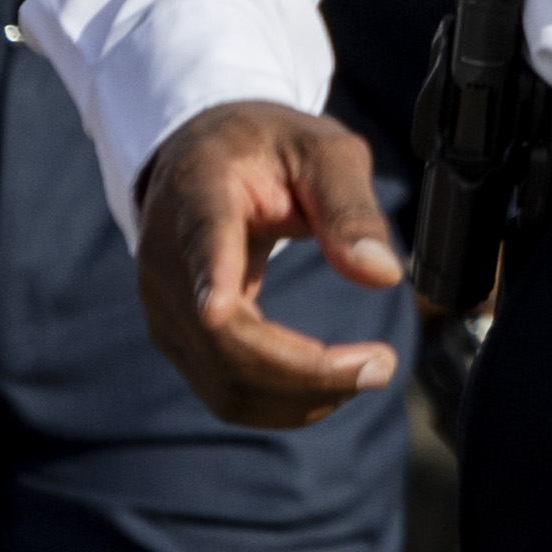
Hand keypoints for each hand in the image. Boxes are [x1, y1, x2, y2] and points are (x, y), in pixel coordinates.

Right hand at [131, 99, 406, 429]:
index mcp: (199, 188)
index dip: (210, 273)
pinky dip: (283, 402)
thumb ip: (351, 207)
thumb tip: (384, 275)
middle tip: (382, 365)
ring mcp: (166, 304)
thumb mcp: (324, 152)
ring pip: (223, 379)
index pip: (202, 235)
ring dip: (300, 395)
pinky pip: (224, 390)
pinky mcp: (178, 337)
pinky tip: (331, 385)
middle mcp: (167, 254)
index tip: (218, 307)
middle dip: (303, 367)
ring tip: (367, 371)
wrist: (204, 157)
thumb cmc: (270, 149)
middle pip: (222, 334)